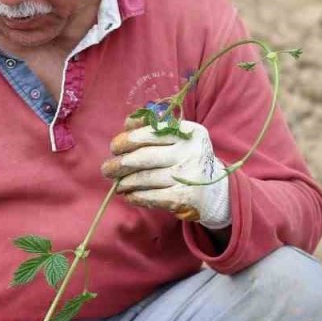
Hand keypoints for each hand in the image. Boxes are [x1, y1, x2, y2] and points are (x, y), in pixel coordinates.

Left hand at [101, 116, 230, 228]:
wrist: (214, 191)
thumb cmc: (187, 159)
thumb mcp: (179, 138)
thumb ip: (154, 127)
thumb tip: (128, 123)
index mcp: (189, 132)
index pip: (152, 132)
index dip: (128, 139)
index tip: (114, 147)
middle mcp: (191, 151)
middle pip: (145, 157)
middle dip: (120, 163)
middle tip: (107, 169)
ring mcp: (189, 175)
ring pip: (145, 178)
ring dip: (125, 182)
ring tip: (117, 184)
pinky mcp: (184, 197)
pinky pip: (151, 196)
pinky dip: (136, 196)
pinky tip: (128, 195)